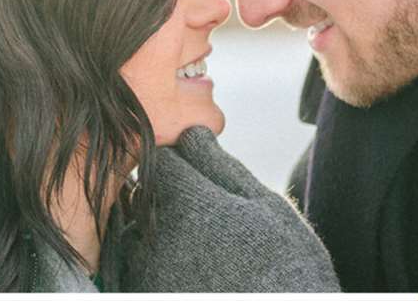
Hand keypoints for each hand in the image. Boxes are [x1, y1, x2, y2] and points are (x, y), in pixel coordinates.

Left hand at [121, 126, 339, 291]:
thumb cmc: (285, 264)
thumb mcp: (267, 207)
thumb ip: (222, 167)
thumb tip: (193, 132)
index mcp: (187, 202)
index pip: (164, 160)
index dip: (184, 162)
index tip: (203, 178)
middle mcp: (157, 235)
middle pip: (144, 193)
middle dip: (167, 194)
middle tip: (204, 215)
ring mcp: (147, 271)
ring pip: (133, 229)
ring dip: (155, 228)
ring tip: (196, 245)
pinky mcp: (145, 292)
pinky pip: (132, 266)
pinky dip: (150, 260)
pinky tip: (188, 267)